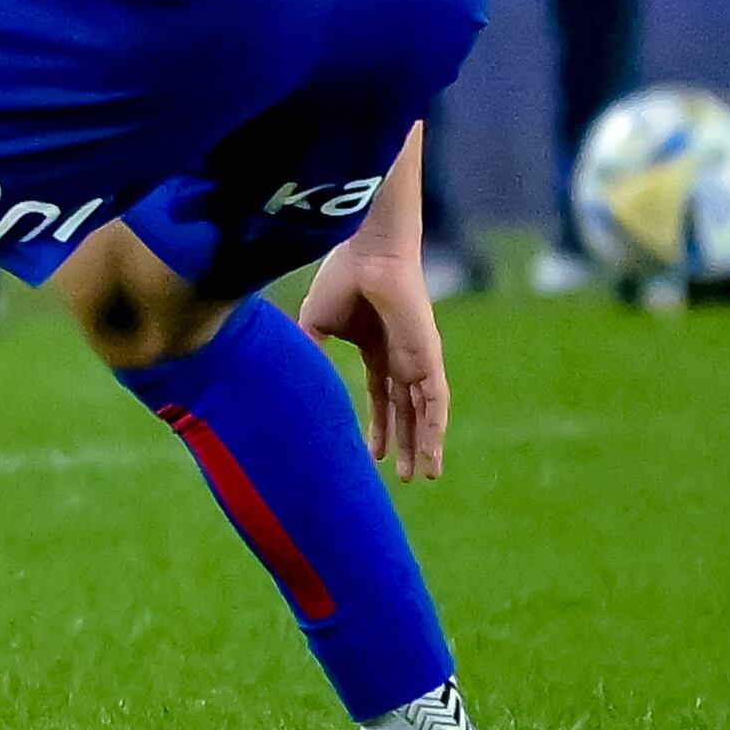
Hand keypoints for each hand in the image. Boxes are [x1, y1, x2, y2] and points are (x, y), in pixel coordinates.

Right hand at [298, 240, 450, 480]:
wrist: (367, 253)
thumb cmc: (341, 279)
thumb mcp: (315, 325)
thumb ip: (311, 354)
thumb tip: (293, 384)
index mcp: (376, 348)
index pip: (381, 397)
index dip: (378, 426)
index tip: (373, 455)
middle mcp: (401, 357)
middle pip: (405, 410)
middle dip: (405, 443)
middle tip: (404, 477)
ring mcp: (418, 358)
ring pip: (425, 411)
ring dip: (424, 443)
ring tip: (423, 475)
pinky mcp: (429, 358)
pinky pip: (436, 400)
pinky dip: (434, 427)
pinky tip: (432, 451)